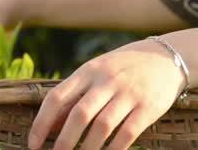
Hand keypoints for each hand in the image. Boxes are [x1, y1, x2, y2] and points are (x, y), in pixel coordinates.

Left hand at [28, 39, 185, 149]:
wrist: (164, 57)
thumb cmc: (121, 69)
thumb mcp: (94, 74)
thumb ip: (74, 96)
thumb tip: (50, 126)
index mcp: (86, 71)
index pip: (56, 98)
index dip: (41, 123)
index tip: (33, 143)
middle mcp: (105, 81)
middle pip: (79, 114)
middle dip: (64, 140)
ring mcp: (128, 93)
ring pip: (102, 126)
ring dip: (88, 148)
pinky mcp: (148, 107)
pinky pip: (128, 132)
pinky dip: (114, 148)